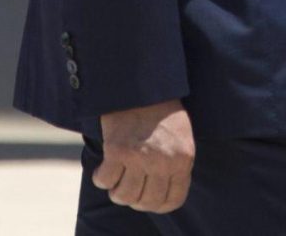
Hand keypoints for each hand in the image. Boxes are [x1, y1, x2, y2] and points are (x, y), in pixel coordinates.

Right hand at [94, 99, 193, 213]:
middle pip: (146, 202)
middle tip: (129, 188)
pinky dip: (101, 178)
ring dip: (117, 191)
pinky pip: (105, 180)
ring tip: (116, 180)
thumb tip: (162, 192)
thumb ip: (176, 164)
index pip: (172, 200)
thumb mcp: (181, 136)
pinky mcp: (117, 150)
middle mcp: (163, 162)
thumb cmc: (161, 108)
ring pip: (124, 196)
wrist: (141, 81)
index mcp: (183, 159)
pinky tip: (104, 169)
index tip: (148, 198)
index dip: (158, 205)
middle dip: (136, 199)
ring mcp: (140, 157)